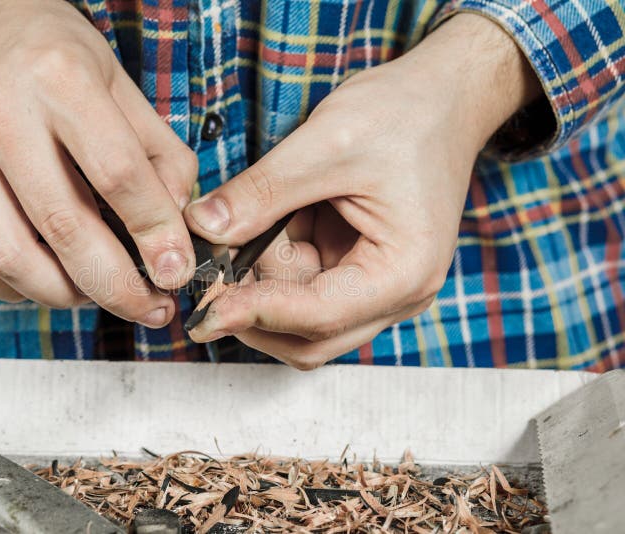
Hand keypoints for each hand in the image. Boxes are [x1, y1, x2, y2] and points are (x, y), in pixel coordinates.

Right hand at [0, 0, 197, 326]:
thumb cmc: (49, 52)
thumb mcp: (119, 81)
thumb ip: (159, 151)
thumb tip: (175, 222)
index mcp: (59, 80)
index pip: (118, 174)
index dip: (156, 233)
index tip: (176, 269)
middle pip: (63, 227)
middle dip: (117, 286)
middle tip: (150, 306)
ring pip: (11, 256)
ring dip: (65, 295)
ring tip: (99, 294)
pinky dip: (16, 289)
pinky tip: (49, 281)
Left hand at [183, 14, 540, 367]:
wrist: (442, 99)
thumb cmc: (403, 115)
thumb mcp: (326, 144)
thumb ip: (262, 193)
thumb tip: (203, 228)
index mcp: (403, 271)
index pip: (318, 316)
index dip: (255, 313)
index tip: (204, 306)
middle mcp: (397, 294)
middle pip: (309, 336)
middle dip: (255, 306)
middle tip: (212, 264)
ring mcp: (378, 287)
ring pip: (299, 315)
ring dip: (266, 278)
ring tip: (266, 216)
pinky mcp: (360, 272)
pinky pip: (304, 286)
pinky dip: (278, 261)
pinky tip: (282, 219)